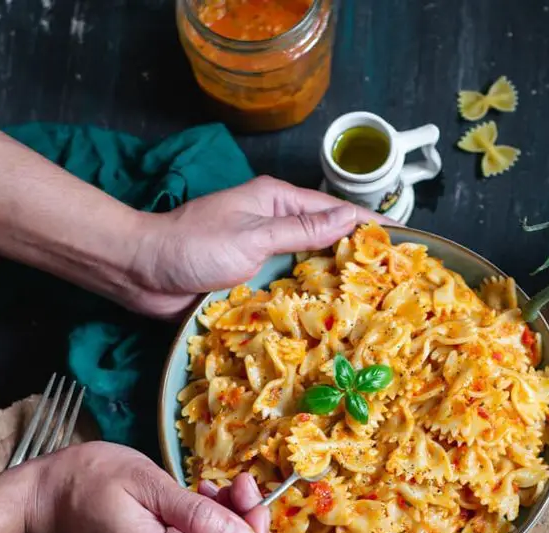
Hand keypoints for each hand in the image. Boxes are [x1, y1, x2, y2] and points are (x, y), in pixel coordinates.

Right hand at [25, 441, 269, 532]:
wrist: (45, 499)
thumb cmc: (89, 481)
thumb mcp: (148, 484)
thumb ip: (198, 515)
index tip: (252, 498)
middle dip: (243, 525)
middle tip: (236, 484)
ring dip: (226, 524)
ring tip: (209, 489)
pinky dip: (207, 529)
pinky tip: (197, 501)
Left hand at [129, 176, 385, 319]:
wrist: (143, 274)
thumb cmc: (194, 246)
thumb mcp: (254, 235)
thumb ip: (303, 229)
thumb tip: (350, 218)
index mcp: (277, 201)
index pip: (335, 210)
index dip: (370, 225)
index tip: (404, 240)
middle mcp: (274, 225)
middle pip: (327, 237)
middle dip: (358, 254)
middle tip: (395, 278)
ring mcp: (264, 254)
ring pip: (311, 264)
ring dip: (336, 279)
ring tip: (374, 300)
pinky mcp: (253, 280)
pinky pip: (289, 286)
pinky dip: (310, 296)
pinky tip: (331, 314)